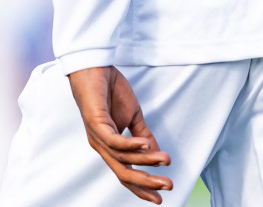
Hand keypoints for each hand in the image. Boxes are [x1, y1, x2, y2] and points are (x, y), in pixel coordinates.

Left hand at [66, 66, 171, 202]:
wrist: (94, 69)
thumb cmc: (111, 91)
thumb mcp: (133, 116)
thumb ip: (143, 135)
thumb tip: (156, 153)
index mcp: (110, 148)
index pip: (127, 173)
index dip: (142, 188)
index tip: (160, 199)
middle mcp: (102, 147)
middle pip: (124, 173)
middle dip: (146, 182)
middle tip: (168, 185)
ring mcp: (97, 137)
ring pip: (122, 158)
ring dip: (145, 160)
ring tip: (165, 160)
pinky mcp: (95, 124)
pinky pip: (114, 140)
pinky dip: (130, 144)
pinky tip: (146, 143)